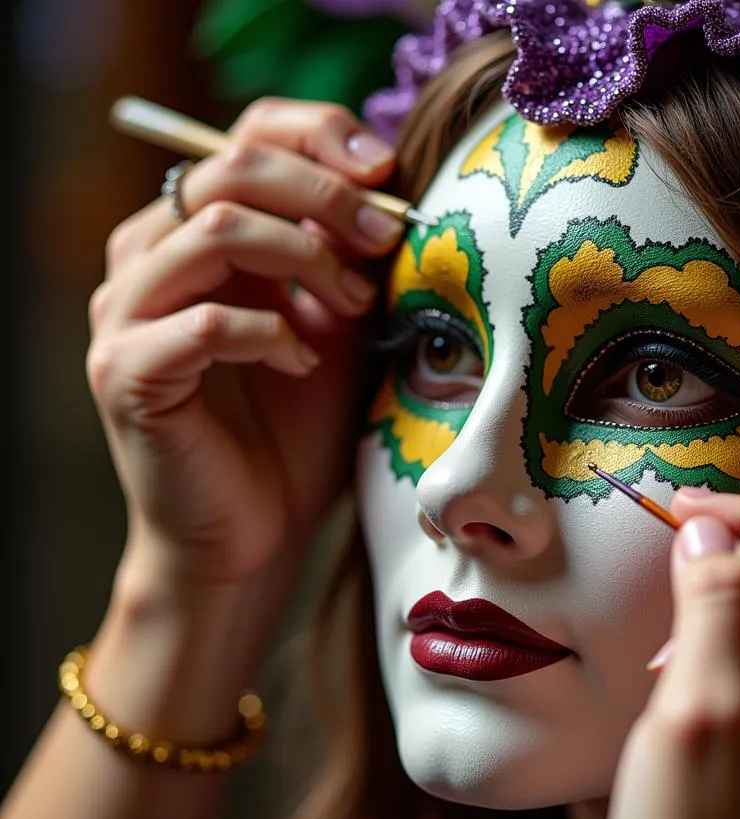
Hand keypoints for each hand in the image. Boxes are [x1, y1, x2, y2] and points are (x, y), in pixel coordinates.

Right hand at [87, 99, 402, 582]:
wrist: (252, 534)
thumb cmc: (294, 435)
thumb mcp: (335, 329)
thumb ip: (343, 260)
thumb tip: (386, 191)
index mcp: (196, 238)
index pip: (242, 139)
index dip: (315, 135)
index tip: (386, 170)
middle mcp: (147, 260)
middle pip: (227, 169)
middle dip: (323, 194)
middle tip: (385, 238)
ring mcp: (126, 315)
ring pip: (210, 231)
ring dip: (302, 259)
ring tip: (353, 307)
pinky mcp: (125, 373)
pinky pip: (202, 323)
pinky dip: (270, 333)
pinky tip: (303, 363)